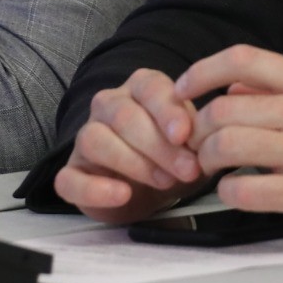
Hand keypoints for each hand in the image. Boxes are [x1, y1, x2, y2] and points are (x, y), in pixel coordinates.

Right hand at [55, 68, 204, 223]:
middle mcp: (109, 105)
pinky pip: (70, 178)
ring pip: (95, 139)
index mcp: (141, 89)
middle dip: (158, 145)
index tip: (185, 135)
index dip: (167, 110)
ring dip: (132, 162)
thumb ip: (201, 135)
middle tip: (187, 170)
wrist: (148, 191)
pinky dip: (95, 188)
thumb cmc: (173, 158)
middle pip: (124, 115)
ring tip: (164, 182)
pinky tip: (121, 194)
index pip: (150, 87)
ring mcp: (86, 137)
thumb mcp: (194, 144)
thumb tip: (212, 134)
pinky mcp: (72, 173)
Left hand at [175, 45, 282, 213]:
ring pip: (227, 146)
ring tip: (209, 165)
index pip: (243, 60)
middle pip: (223, 109)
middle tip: (194, 140)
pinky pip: (246, 191)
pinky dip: (228, 191)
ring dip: (207, 157)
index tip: (182, 87)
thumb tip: (231, 87)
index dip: (203, 71)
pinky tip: (232, 190)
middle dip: (197, 126)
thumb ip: (281, 88)